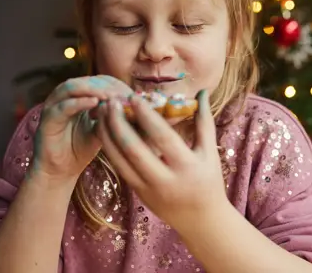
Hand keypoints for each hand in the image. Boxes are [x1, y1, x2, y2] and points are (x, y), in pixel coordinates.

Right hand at [31, 75, 133, 182]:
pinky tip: (95, 103)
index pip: (99, 81)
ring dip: (93, 89)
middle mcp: (65, 97)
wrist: (59, 172)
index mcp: (79, 97)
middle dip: (107, 86)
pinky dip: (79, 102)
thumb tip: (136, 108)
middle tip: (124, 95)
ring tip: (111, 96)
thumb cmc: (80, 150)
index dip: (116, 85)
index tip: (133, 94)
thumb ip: (112, 118)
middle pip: (86, 80)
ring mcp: (54, 106)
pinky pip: (63, 106)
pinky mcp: (47, 119)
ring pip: (72, 87)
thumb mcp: (102, 131)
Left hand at [96, 90, 228, 231]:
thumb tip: (202, 91)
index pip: (163, 138)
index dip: (147, 116)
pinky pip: (119, 168)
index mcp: (187, 167)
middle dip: (119, 123)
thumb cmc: (209, 180)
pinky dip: (109, 148)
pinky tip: (104, 130)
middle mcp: (165, 180)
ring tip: (101, 112)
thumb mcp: (210, 151)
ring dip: (107, 134)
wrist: (201, 220)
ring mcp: (148, 189)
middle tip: (110, 101)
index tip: (134, 96)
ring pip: (120, 160)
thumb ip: (204, 121)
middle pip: (134, 149)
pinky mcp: (138, 193)